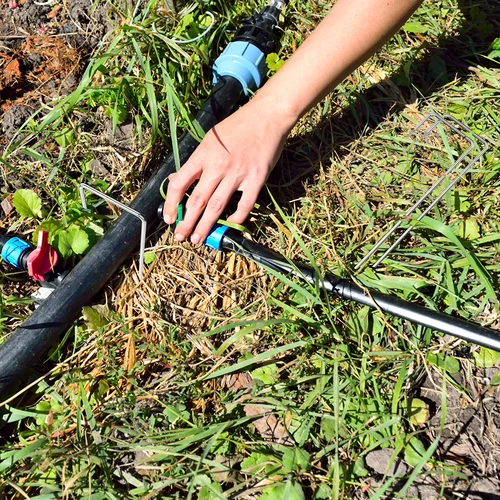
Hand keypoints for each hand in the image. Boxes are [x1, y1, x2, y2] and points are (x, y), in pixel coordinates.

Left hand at [163, 94, 295, 243]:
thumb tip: (177, 180)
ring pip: (217, 207)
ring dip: (205, 226)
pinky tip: (229, 225)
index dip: (172, 204)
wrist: (267, 116)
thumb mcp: (210, 139)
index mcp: (203, 155)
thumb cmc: (237, 126)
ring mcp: (237, 174)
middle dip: (186, 223)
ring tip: (198, 239)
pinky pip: (244, 205)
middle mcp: (217, 166)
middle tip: (180, 237)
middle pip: (197, 201)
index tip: (169, 218)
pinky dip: (236, 218)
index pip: (179, 184)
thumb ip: (196, 162)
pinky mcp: (256, 179)